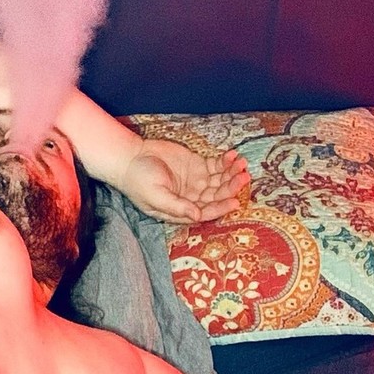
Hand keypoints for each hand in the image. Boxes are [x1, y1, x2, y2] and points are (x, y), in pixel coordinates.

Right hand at [118, 139, 249, 224]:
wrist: (131, 158)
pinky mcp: (197, 166)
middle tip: (242, 178)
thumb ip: (176, 206)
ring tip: (241, 164)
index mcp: (182, 210)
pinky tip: (232, 156)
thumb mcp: (155, 196)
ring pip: (220, 181)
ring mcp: (196, 182)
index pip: (206, 212)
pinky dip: (225, 162)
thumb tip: (197, 216)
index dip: (221, 208)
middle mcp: (192, 198)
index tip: (234, 201)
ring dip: (231, 174)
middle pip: (217, 196)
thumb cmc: (138, 181)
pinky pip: (216, 166)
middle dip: (230, 188)